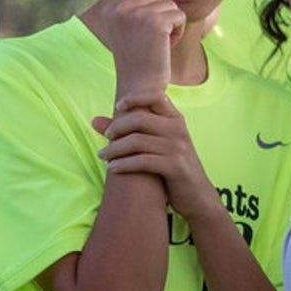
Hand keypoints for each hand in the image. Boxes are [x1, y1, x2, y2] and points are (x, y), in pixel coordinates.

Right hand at [88, 0, 184, 104]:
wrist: (139, 86)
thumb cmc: (139, 58)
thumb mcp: (129, 27)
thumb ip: (138, 4)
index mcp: (110, 7)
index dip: (152, 11)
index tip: (142, 34)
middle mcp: (119, 7)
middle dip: (162, 14)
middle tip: (152, 38)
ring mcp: (136, 13)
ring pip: (170, 4)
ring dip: (171, 24)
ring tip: (157, 44)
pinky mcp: (155, 22)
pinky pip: (180, 15)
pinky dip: (178, 32)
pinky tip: (165, 47)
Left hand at [89, 96, 214, 217]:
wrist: (196, 194)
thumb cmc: (170, 166)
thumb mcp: (153, 144)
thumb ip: (126, 131)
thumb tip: (93, 120)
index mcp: (175, 119)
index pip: (156, 96)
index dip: (135, 98)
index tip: (118, 107)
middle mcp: (178, 130)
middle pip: (140, 119)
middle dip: (116, 127)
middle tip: (106, 138)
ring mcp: (177, 148)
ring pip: (137, 141)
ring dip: (114, 149)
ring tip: (103, 156)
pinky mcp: (175, 167)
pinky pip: (142, 161)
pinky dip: (123, 164)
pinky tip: (112, 168)